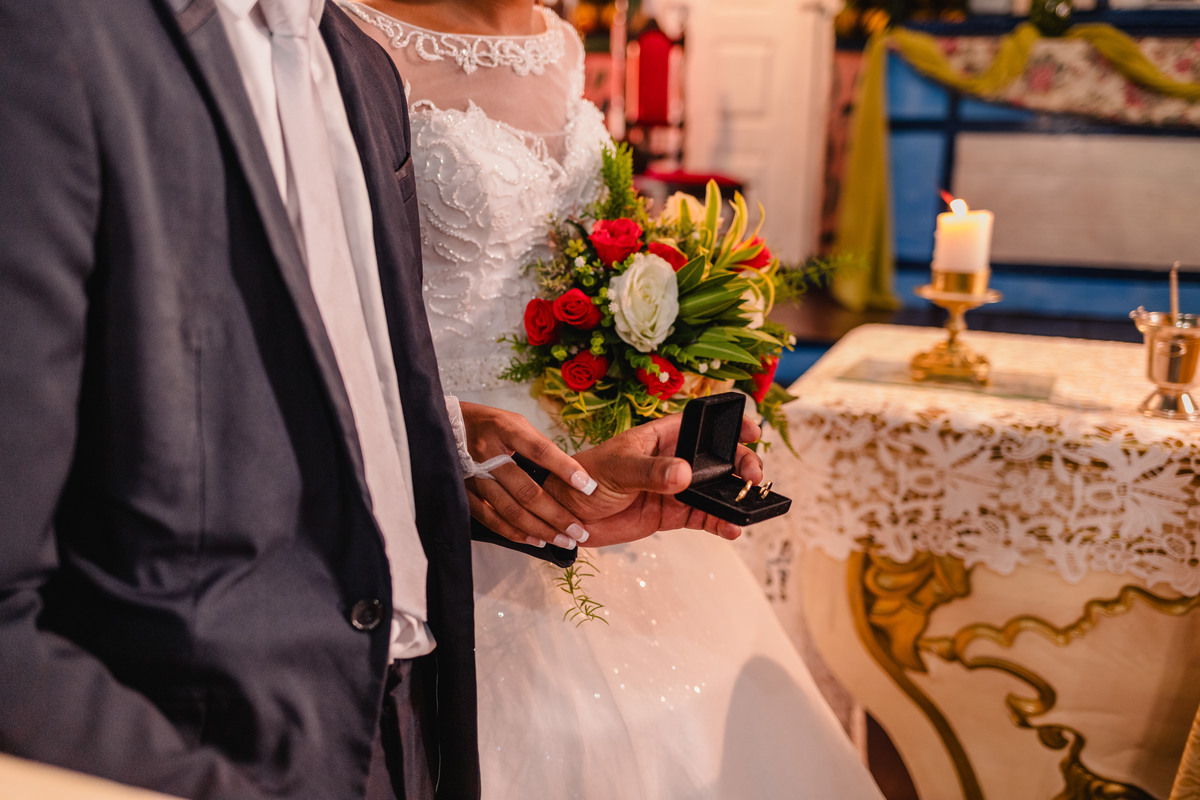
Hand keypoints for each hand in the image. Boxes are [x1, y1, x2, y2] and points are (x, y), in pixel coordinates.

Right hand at [458, 402, 594, 548]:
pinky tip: (534, 540)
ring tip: (564, 540)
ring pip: (510, 510)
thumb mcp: (514, 422)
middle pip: (526, 490)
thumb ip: (538, 446)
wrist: (444, 426)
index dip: (565, 469)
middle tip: (580, 531)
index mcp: (504, 430)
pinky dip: (513, 532)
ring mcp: (473, 476)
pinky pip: (490, 518)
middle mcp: (487, 453)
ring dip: (540, 529)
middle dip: (557, 514)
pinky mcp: (463, 492)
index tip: (589, 486)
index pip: (540, 451)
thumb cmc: (487, 423)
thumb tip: (570, 472)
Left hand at [542, 413, 763, 546]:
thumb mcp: (617, 469)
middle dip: (741, 464)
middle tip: (752, 478)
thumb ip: (650, 472)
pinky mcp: (672, 515)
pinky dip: (720, 523)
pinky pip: (704, 517)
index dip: (729, 424)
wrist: (564, 514)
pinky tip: (732, 528)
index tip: (751, 431)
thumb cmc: (583, 477)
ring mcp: (675, 488)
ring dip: (734, 497)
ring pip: (715, 490)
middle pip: (718, 458)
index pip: (701, 424)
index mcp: (661, 436)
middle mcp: (674, 459)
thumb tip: (684, 474)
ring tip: (747, 507)